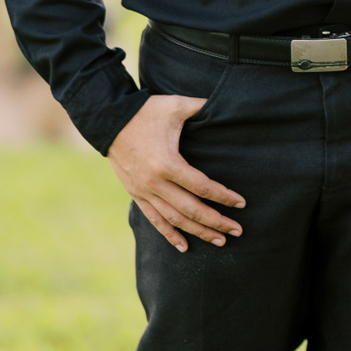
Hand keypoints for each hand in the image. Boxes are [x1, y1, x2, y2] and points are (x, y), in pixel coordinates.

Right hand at [108, 94, 246, 252]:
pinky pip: (155, 220)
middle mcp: (156, 183)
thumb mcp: (177, 105)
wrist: (108, 120)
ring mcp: (144, 192)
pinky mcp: (136, 194)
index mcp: (168, 163)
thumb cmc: (146, 111)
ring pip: (175, 220)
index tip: (241, 204)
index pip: (203, 187)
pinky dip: (170, 234)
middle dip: (217, 222)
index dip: (224, 197)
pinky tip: (184, 247)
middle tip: (238, 231)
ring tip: (219, 241)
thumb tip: (225, 104)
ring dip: (198, 232)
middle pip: (192, 210)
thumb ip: (202, 106)